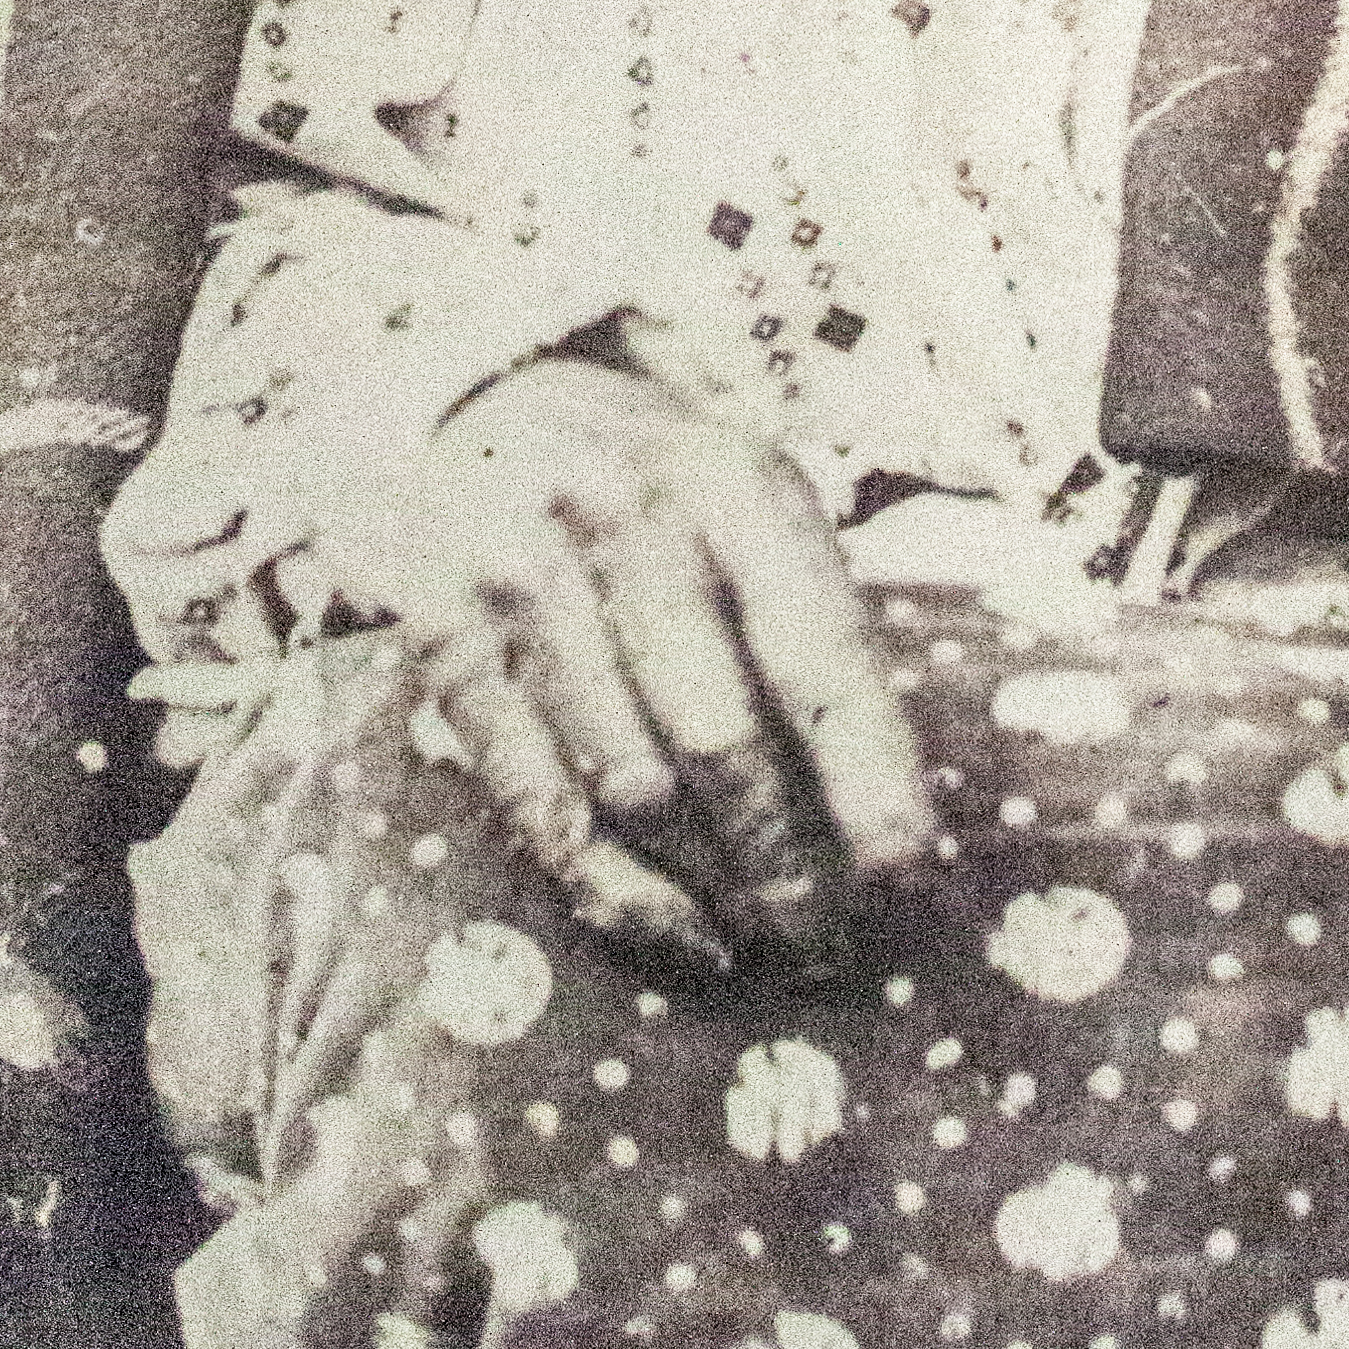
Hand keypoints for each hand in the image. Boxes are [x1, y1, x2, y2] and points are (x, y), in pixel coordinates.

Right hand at [316, 356, 933, 971]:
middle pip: (719, 738)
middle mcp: (622, 517)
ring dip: (706, 886)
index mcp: (731, 482)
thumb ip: (815, 635)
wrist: (498, 408)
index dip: (868, 775)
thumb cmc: (669, 494)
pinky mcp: (442, 636)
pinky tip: (668, 925)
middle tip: (824, 940)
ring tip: (757, 935)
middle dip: (784, 863)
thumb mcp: (759, 513)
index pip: (815, 649)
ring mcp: (520, 574)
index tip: (905, 876)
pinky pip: (535, 801)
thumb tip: (879, 828)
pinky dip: (610, 885)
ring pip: (630, 785)